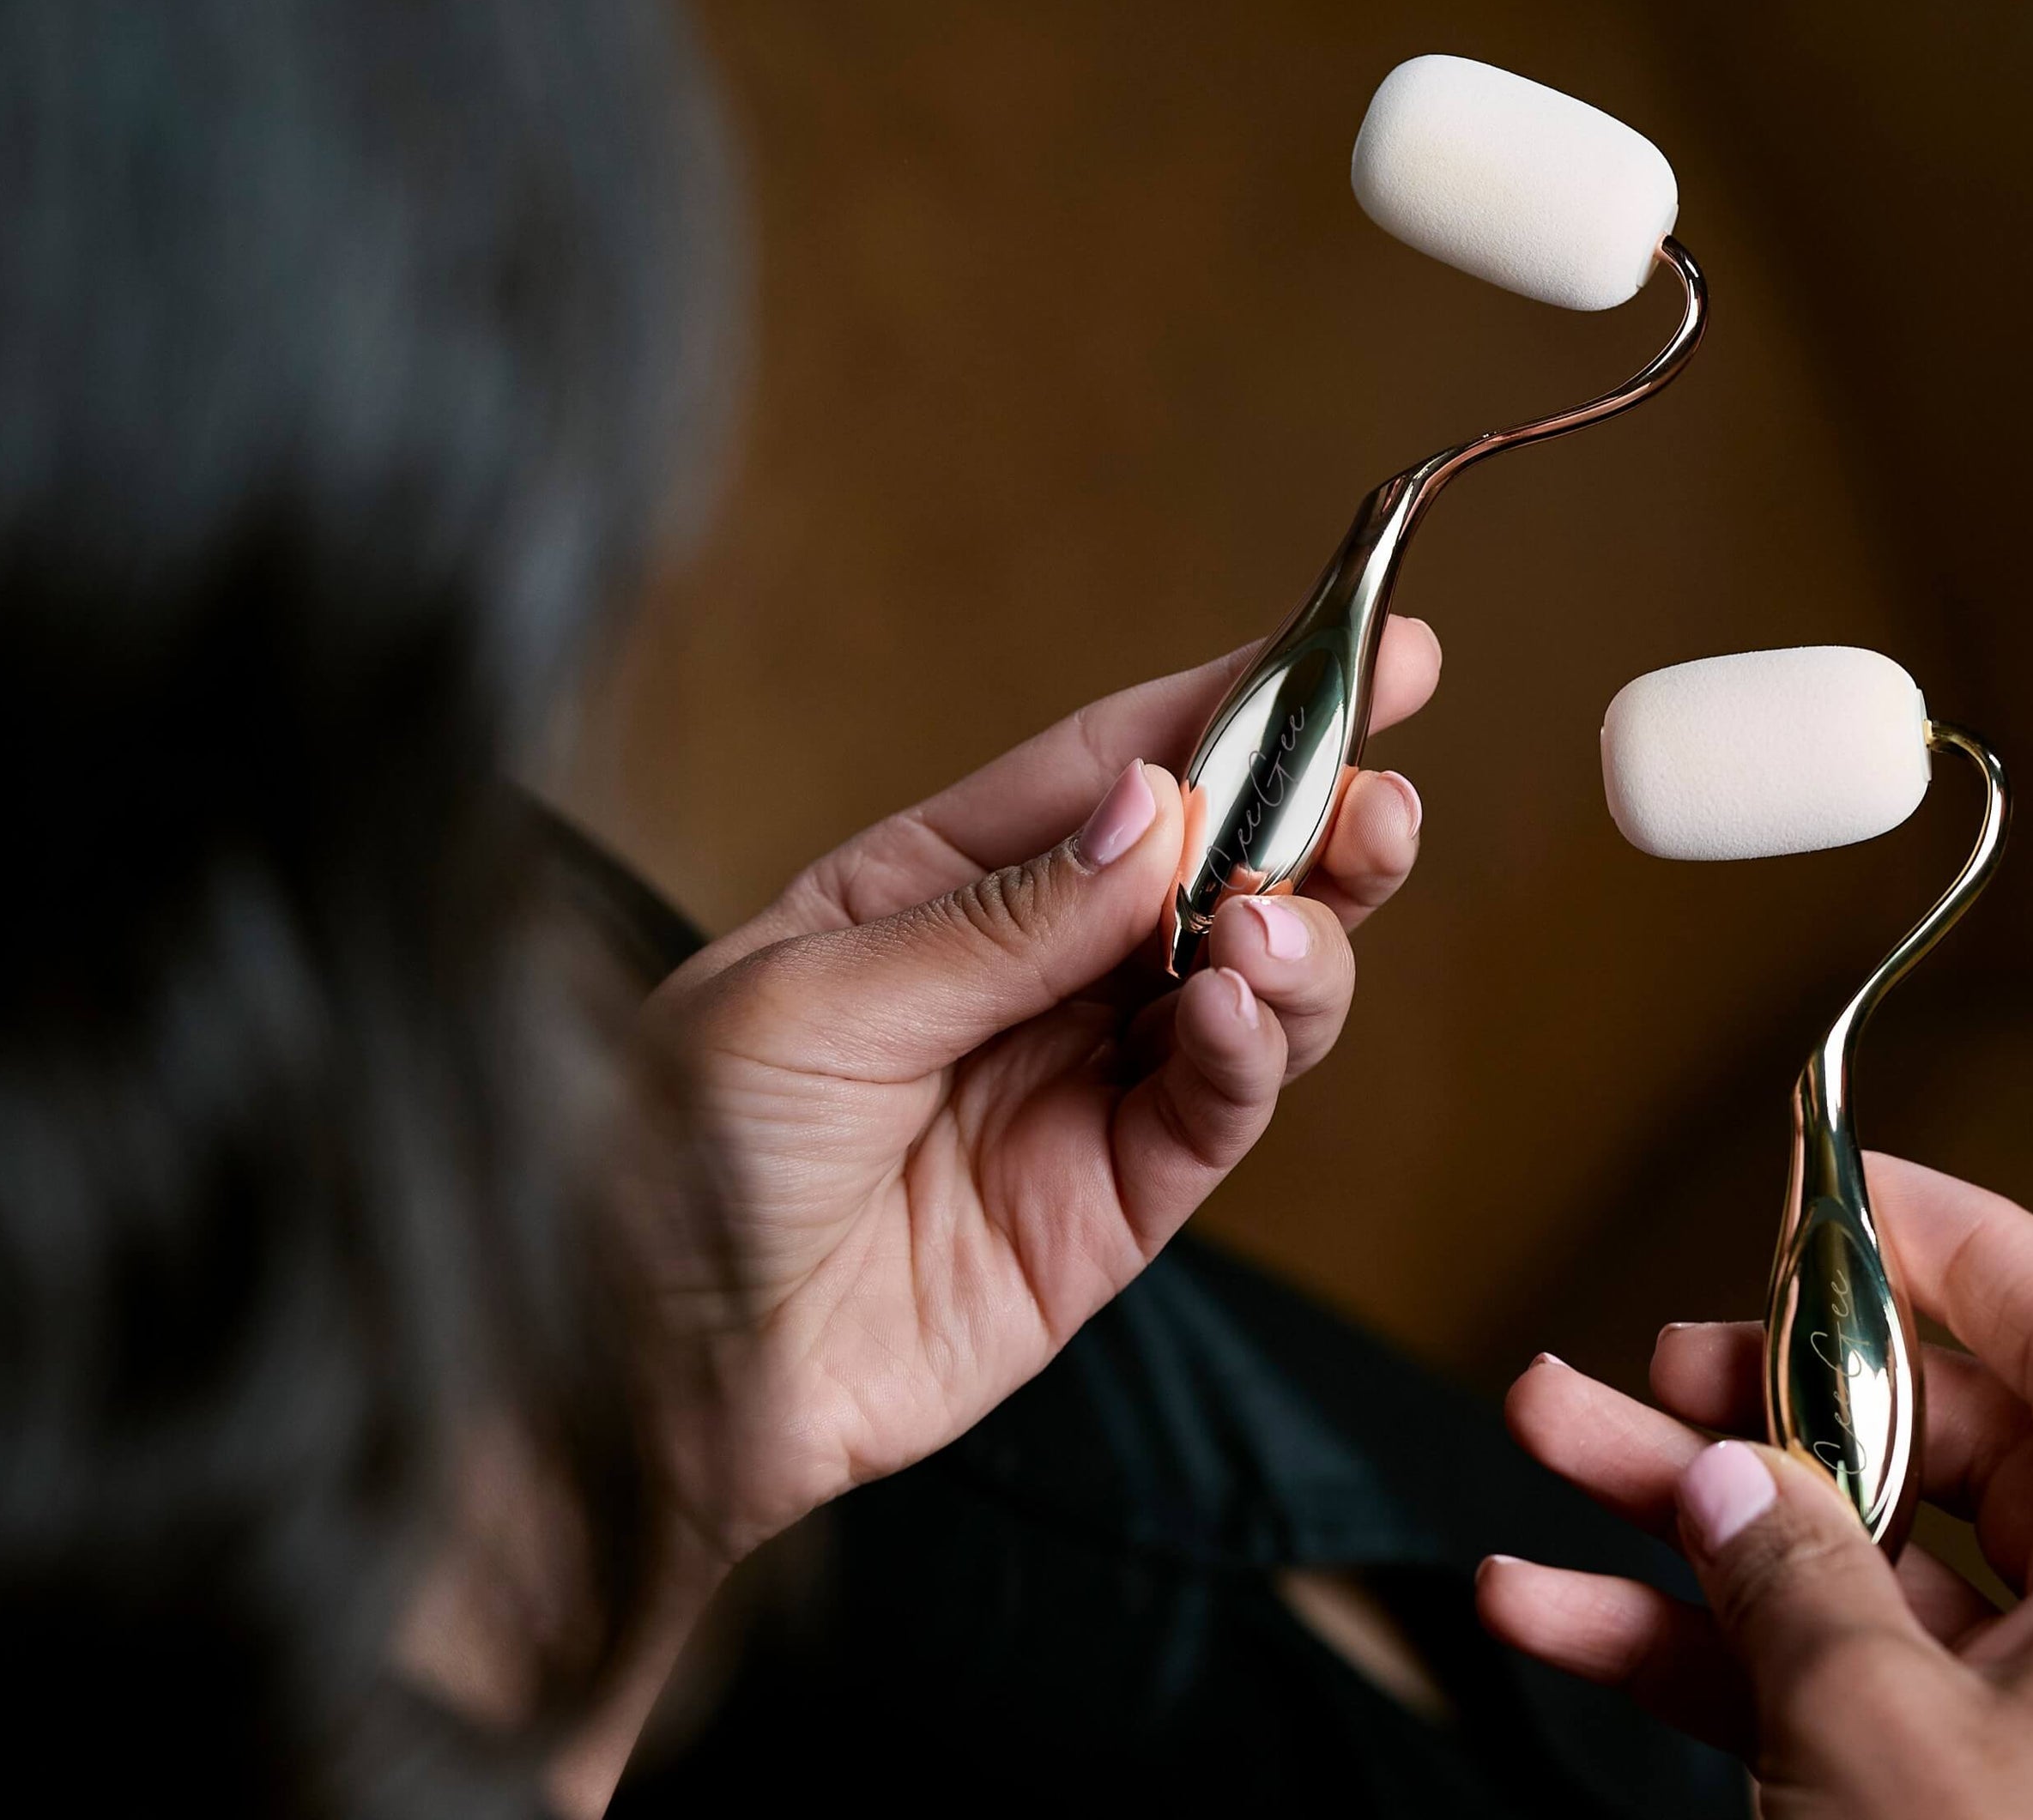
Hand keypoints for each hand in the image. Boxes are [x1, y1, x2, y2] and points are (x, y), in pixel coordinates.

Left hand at [648, 619, 1440, 1556]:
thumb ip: (1005, 917)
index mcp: (934, 886)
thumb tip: (1159, 811)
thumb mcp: (819, 995)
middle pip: (1212, 873)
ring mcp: (1077, 1091)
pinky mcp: (1112, 1208)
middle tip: (1378, 802)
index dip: (1246, 707)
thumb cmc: (679, 1162)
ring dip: (1297, 941)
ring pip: (1249, 989)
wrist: (652, 1378)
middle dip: (1313, 824)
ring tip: (1277, 928)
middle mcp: (1025, 978)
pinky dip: (1255, 1055)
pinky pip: (1217, 1113)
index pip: (1115, 771)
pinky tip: (1246, 1011)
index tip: (1381, 653)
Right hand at [1479, 1154, 2032, 1817]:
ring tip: (1540, 1428)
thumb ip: (1790, 1566)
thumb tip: (1726, 1470)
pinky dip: (1674, 1640)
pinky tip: (1544, 1605)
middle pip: (1928, 1435)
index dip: (1956, 1239)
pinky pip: (1794, 1671)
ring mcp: (2006, 1707)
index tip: (1832, 1183)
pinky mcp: (1921, 1787)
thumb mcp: (1877, 1723)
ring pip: (1835, 1550)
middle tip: (1651, 1350)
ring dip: (1679, 1500)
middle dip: (1765, 1388)